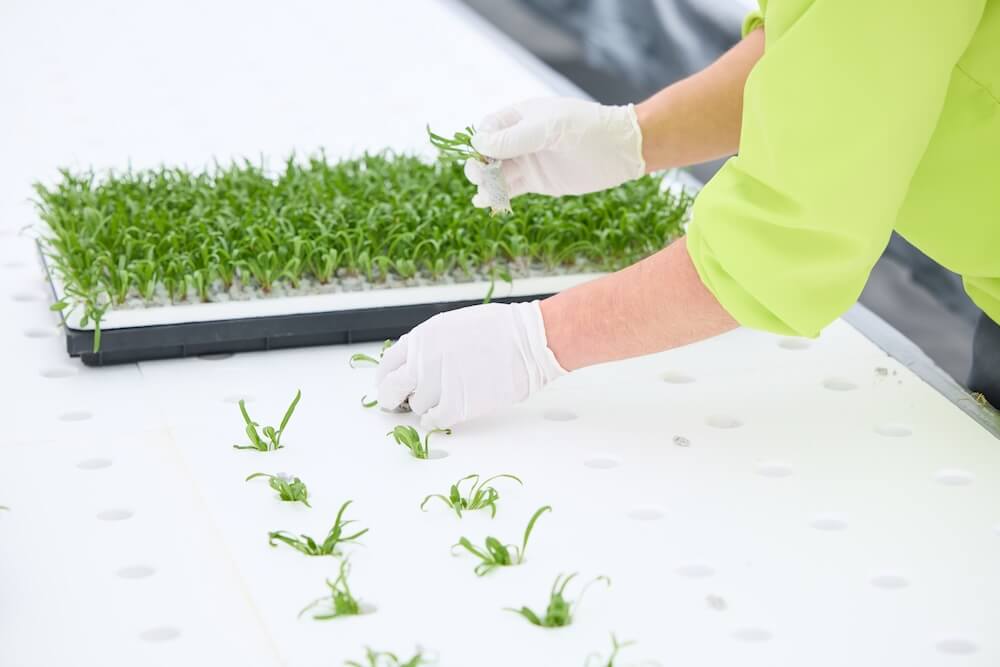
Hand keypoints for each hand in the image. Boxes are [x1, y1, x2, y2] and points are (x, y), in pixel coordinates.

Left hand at [375, 301, 565, 428]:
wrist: (527, 341)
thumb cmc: (500, 329)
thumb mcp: (453, 326)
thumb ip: (430, 345)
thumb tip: (418, 362)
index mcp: (422, 339)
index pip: (387, 365)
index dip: (387, 379)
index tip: (390, 385)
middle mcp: (423, 362)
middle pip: (391, 390)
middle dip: (393, 399)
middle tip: (398, 404)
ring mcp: (437, 386)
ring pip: (417, 407)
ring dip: (428, 405)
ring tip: (448, 395)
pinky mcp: (456, 406)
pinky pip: (434, 421)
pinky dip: (438, 419)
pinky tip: (447, 412)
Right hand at [463, 97, 644, 206]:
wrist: (621, 149)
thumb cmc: (587, 128)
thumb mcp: (551, 127)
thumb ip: (516, 137)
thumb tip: (479, 145)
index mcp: (520, 117)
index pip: (488, 128)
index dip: (481, 141)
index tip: (483, 152)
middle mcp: (520, 139)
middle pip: (487, 153)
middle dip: (479, 164)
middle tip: (481, 174)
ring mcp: (528, 161)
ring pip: (496, 173)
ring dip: (486, 183)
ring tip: (484, 193)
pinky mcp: (536, 181)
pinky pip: (510, 188)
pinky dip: (496, 195)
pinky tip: (484, 201)